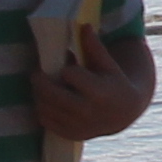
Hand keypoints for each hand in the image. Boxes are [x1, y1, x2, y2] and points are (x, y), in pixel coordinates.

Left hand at [32, 46, 148, 139]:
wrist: (124, 114)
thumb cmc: (114, 83)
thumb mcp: (109, 65)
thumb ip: (95, 48)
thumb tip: (84, 26)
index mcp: (100, 92)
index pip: (70, 75)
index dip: (67, 68)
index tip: (68, 63)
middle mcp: (87, 112)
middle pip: (51, 94)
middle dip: (40, 80)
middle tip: (37, 72)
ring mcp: (77, 126)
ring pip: (44, 107)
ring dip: (39, 94)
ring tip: (44, 85)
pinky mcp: (70, 134)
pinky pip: (44, 120)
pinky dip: (42, 108)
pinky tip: (48, 100)